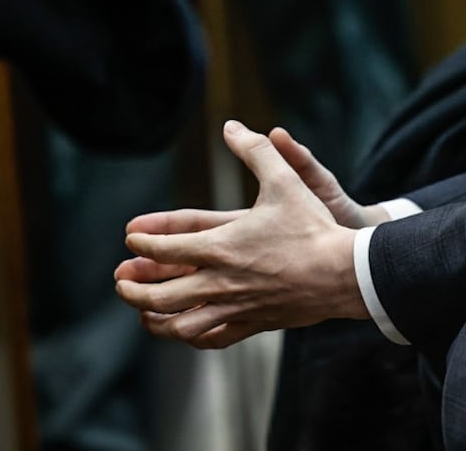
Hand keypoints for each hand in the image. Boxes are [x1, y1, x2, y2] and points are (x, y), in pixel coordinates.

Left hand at [114, 120, 368, 348]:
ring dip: (154, 318)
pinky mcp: (253, 324)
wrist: (345, 274)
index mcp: (221, 245)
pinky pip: (212, 339)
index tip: (131, 235)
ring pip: (181, 324)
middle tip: (120, 279)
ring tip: (141, 311)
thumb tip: (232, 126)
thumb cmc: (313, 227)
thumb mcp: (285, 180)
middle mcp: (221, 281)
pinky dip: (191, 336)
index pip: (166, 247)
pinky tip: (184, 330)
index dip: (143, 241)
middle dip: (133, 287)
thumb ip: (256, 151)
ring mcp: (235, 307)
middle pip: (162, 293)